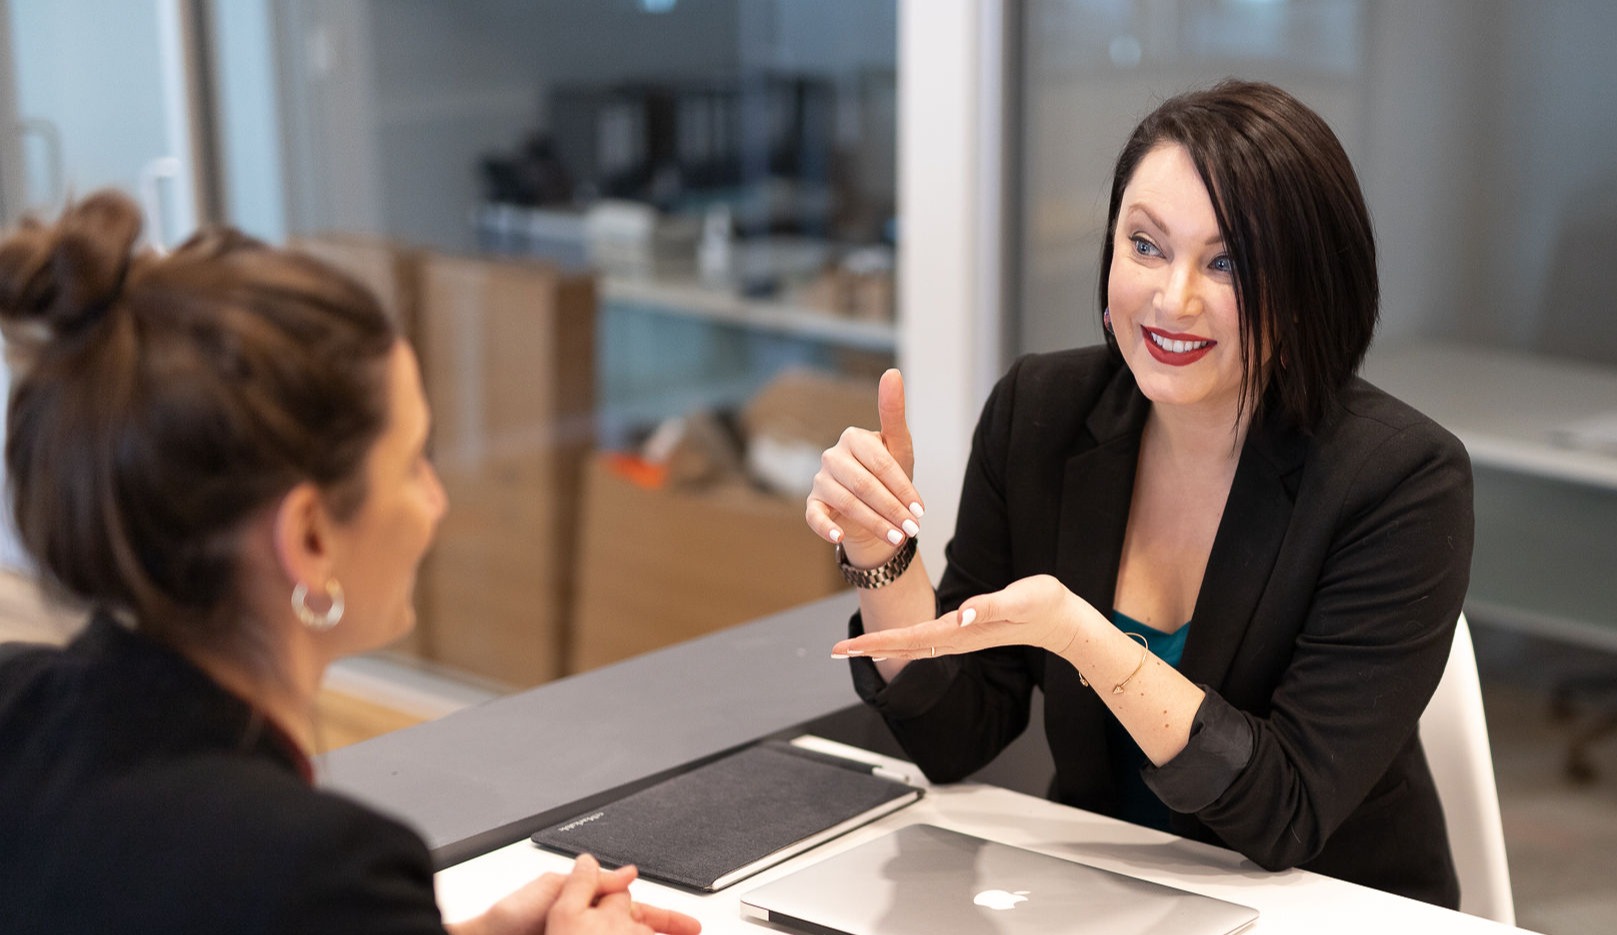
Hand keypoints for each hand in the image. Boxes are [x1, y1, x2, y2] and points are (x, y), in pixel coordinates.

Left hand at [454, 854, 700, 934]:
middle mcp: (588, 927)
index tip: (688, 925)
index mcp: (587, 903)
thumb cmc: (510, 918)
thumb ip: (593, 883)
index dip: (664, 918)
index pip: (635, 910)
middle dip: (663, 933)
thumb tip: (628, 873)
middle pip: (636, 932)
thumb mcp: (556, 890)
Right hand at [805, 368, 925, 564]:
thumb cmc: (888, 476)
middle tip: (912, 527)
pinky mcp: (813, 503)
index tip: (921, 509)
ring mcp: (820, 480)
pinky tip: (840, 537)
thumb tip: (892, 372)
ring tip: (897, 537)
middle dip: (892, 508)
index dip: (902, 488)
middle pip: (864, 485)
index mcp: (853, 437)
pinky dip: (826, 528)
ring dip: (875, 523)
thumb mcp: (898, 448)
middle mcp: (832, 456)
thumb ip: (894, 412)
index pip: (881, 463)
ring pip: (847, 503)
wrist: (872, 508)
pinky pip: (814, 516)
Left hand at [830, 575, 1090, 659]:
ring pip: (912, 645)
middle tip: (834, 650)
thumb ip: (991, 607)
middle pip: (904, 645)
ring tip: (852, 648)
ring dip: (881, 645)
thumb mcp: (1020, 599)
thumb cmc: (1044, 605)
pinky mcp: (967, 630)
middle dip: (868, 648)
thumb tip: (961, 614)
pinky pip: (926, 640)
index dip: (878, 641)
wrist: (1063, 620)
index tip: (849, 646)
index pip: (911, 638)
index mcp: (963, 630)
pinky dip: (902, 640)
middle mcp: (957, 637)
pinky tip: (890, 642)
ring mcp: (962, 637)